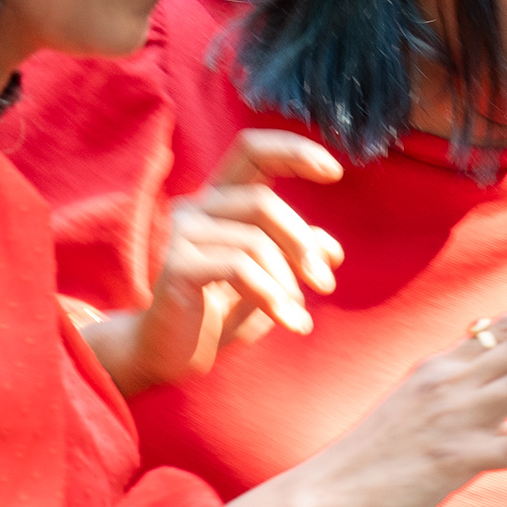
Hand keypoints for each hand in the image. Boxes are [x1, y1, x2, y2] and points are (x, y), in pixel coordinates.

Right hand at [93, 130, 348, 392]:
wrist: (170, 355)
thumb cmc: (220, 312)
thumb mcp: (271, 281)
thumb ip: (297, 257)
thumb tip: (332, 250)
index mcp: (220, 202)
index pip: (252, 151)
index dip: (293, 152)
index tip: (335, 172)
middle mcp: (196, 209)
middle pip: (262, 201)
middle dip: (302, 243)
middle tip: (324, 284)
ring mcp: (180, 235)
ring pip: (254, 240)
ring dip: (288, 282)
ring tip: (299, 316)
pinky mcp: (174, 266)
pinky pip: (237, 268)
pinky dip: (271, 295)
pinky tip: (288, 320)